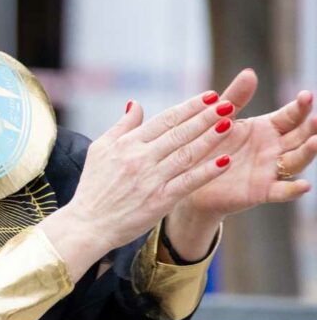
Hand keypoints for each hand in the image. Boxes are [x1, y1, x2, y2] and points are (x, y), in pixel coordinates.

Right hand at [63, 91, 235, 254]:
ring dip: (210, 138)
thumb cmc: (93, 186)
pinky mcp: (160, 200)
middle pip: (179, 132)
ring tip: (230, 123)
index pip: (164, 120)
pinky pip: (188, 182)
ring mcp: (151, 179)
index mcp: (127, 144)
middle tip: (228, 103)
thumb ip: (121, 126)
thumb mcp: (99, 149)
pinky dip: (207, 171)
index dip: (189, 107)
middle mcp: (140, 158)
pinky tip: (225, 161)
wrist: (88, 223)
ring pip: (186, 153)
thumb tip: (135, 104)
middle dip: (205, 116)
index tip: (208, 96)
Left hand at [175, 69, 315, 221]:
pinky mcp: (261, 191)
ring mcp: (270, 170)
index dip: (299, 107)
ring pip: (296, 161)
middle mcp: (275, 149)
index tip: (306, 95)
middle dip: (311, 128)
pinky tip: (305, 185)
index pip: (290, 116)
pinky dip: (293, 189)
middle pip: (299, 137)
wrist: (191, 176)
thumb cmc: (210, 143)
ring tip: (316, 141)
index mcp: (268, 129)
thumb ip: (236, 98)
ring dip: (307, 152)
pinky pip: (281, 191)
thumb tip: (250, 72)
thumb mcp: (222, 118)